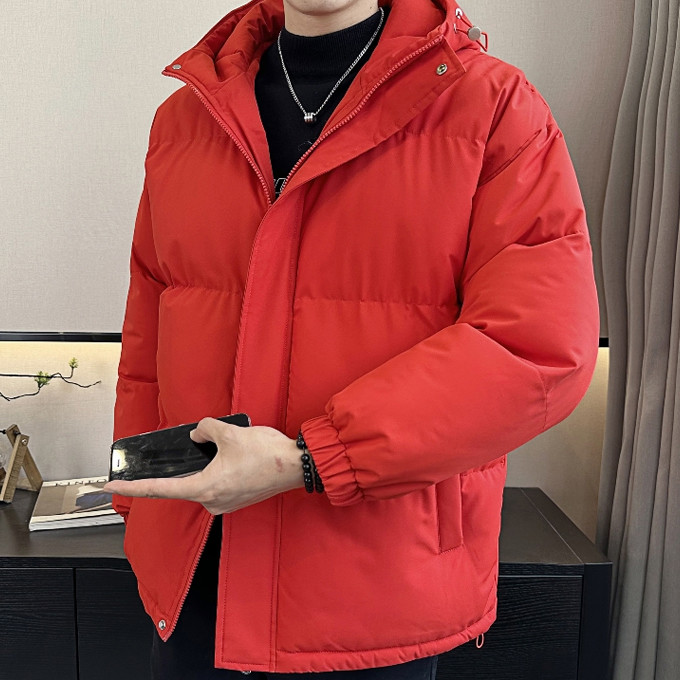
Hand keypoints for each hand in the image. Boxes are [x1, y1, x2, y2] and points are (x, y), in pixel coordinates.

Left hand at [103, 418, 304, 513]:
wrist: (296, 466)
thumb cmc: (266, 453)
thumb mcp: (230, 433)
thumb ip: (205, 430)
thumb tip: (198, 436)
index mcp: (205, 488)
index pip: (160, 488)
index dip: (132, 488)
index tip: (111, 488)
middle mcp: (212, 501)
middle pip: (184, 483)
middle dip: (186, 464)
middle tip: (202, 447)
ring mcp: (225, 503)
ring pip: (202, 482)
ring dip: (206, 467)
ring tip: (232, 449)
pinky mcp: (237, 500)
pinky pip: (217, 484)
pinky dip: (217, 471)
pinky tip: (232, 458)